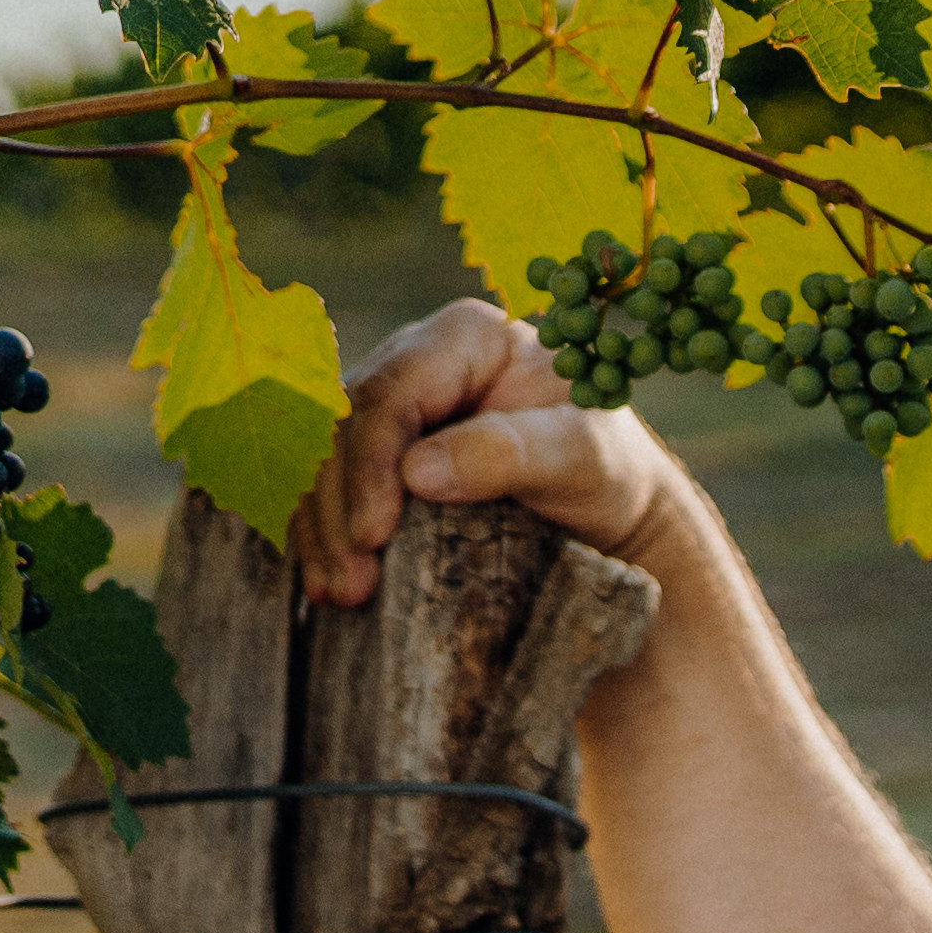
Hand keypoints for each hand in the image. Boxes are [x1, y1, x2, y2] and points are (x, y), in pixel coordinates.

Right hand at [291, 296, 680, 604]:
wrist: (610, 510)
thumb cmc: (606, 471)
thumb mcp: (581, 457)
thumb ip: (508, 453)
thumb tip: (416, 472)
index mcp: (466, 340)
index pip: (394, 393)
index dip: (372, 462)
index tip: (373, 533)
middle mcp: (417, 362)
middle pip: (346, 426)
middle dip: (340, 506)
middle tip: (350, 583)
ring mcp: (393, 409)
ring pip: (326, 459)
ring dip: (321, 529)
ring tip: (335, 593)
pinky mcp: (380, 456)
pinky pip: (332, 489)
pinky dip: (323, 535)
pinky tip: (325, 584)